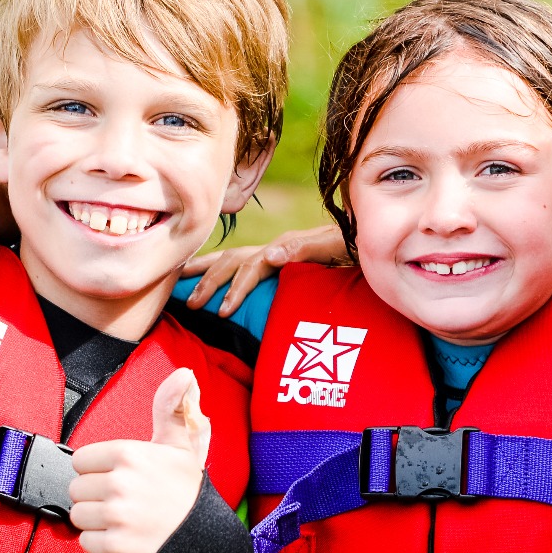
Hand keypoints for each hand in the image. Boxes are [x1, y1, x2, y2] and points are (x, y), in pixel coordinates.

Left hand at [69, 368, 210, 552]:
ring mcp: (116, 516)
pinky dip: (102, 544)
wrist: (205, 537)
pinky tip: (126, 536)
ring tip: (126, 519)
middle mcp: (120, 483)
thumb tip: (184, 374)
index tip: (124, 478)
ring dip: (98, 520)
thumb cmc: (187, 491)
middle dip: (97, 496)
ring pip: (78, 515)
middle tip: (127, 500)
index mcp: (129, 454)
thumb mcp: (180, 445)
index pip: (81, 460)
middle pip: (77, 488)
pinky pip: (86, 542)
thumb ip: (171, 408)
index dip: (100, 470)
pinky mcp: (114, 546)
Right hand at [182, 223, 346, 314]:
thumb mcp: (336, 246)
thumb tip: (270, 255)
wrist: (369, 239)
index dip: (235, 289)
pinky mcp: (280, 259)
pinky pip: (242, 262)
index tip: (223, 313)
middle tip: (190, 305)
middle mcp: (277, 247)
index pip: (250, 267)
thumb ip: (306, 249)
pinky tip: (210, 279)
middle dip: (209, 282)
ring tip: (182, 285)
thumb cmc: (356, 246)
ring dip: (207, 272)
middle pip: (232, 261)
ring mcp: (277, 252)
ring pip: (231, 258)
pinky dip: (220, 268)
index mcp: (285, 247)